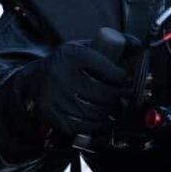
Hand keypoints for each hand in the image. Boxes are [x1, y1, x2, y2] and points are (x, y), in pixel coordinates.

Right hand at [32, 30, 148, 137]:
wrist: (33, 83)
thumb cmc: (65, 65)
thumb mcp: (80, 48)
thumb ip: (106, 46)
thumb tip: (137, 45)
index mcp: (71, 56)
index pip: (107, 68)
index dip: (121, 76)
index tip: (124, 78)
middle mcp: (61, 75)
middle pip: (104, 93)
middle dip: (119, 96)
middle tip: (124, 96)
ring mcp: (57, 97)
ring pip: (96, 111)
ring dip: (111, 112)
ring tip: (115, 106)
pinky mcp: (55, 115)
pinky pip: (85, 125)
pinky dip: (98, 124)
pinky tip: (103, 119)